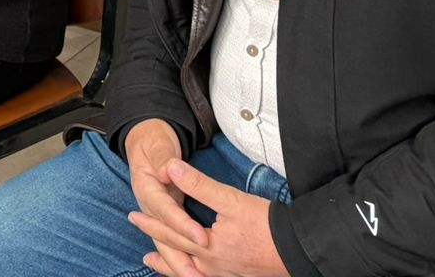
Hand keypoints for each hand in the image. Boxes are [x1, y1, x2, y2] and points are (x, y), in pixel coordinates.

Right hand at [122, 120, 199, 272]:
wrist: (144, 142)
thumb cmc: (154, 142)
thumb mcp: (158, 146)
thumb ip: (163, 158)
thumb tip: (170, 168)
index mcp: (146, 188)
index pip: (165, 210)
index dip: (182, 224)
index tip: (201, 236)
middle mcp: (148, 206)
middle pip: (162, 236)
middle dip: (179, 257)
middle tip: (197, 273)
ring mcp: (154, 215)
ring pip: (164, 245)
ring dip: (177, 264)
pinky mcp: (163, 219)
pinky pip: (169, 243)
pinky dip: (177, 259)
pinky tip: (188, 271)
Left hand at [131, 162, 284, 276]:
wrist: (300, 250)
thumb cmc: (267, 225)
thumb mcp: (230, 200)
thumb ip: (199, 185)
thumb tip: (170, 167)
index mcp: (207, 247)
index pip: (171, 232)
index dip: (152, 222)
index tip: (134, 214)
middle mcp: (212, 266)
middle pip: (177, 254)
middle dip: (156, 242)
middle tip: (138, 229)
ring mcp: (225, 275)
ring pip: (189, 271)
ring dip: (169, 264)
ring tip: (153, 260)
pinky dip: (191, 274)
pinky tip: (192, 271)